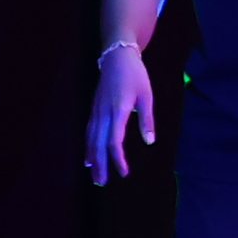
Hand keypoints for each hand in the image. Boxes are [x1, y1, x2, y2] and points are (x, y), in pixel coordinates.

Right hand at [85, 45, 155, 184]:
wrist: (117, 55)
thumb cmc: (135, 74)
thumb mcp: (146, 95)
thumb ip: (147, 120)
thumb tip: (150, 142)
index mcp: (118, 111)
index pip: (114, 141)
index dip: (118, 159)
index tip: (124, 172)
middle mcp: (103, 113)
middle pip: (98, 144)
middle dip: (100, 164)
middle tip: (101, 182)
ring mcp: (96, 111)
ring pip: (91, 139)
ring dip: (92, 158)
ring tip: (94, 175)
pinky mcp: (94, 108)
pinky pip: (88, 131)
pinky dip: (88, 145)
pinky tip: (89, 156)